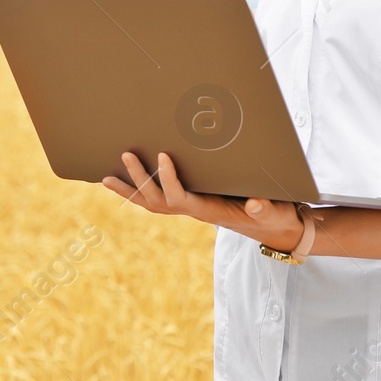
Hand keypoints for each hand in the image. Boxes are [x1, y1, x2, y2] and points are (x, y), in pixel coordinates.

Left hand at [101, 151, 305, 251]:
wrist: (273, 226)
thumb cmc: (274, 216)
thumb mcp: (275, 212)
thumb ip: (266, 209)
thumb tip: (255, 204)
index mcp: (208, 211)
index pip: (181, 198)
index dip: (169, 180)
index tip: (163, 154)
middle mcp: (193, 211)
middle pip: (157, 202)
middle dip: (140, 180)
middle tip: (126, 154)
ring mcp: (188, 208)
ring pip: (151, 203)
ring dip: (129, 190)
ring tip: (105, 177)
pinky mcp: (188, 203)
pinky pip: (156, 200)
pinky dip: (137, 192)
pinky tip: (122, 181)